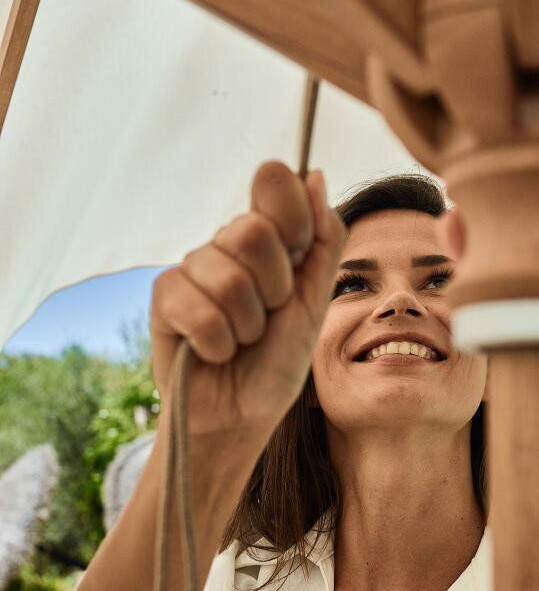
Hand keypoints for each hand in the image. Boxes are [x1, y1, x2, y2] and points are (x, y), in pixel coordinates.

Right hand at [150, 161, 346, 443]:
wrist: (241, 415)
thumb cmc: (277, 362)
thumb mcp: (313, 303)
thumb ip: (322, 241)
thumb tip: (315, 174)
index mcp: (271, 237)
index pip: (277, 182)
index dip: (294, 215)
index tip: (299, 255)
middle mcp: (229, 244)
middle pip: (254, 230)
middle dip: (274, 289)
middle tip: (269, 316)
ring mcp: (194, 268)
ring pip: (228, 278)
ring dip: (247, 325)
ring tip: (242, 339)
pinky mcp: (165, 297)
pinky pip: (198, 309)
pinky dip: (218, 343)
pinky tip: (214, 352)